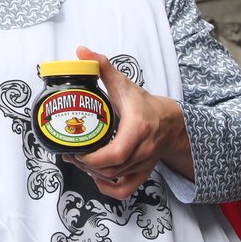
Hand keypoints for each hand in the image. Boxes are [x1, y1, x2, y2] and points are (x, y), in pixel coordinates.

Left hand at [64, 45, 192, 199]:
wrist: (170, 121)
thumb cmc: (144, 104)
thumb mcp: (124, 84)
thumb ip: (103, 67)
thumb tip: (82, 52)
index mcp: (138, 129)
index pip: (116, 153)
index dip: (93, 158)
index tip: (75, 150)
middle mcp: (143, 150)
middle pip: (113, 168)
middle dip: (87, 165)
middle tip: (70, 153)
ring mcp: (144, 164)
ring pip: (116, 178)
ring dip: (94, 173)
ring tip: (78, 160)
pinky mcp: (143, 173)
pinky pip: (126, 190)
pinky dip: (108, 188)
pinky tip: (96, 177)